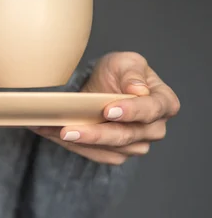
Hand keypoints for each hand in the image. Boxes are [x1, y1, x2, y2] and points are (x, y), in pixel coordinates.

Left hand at [31, 52, 179, 164]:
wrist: (102, 87)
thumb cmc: (119, 73)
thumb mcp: (125, 62)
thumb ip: (133, 73)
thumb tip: (138, 90)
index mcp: (164, 103)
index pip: (151, 110)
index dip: (131, 112)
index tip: (108, 110)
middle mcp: (154, 128)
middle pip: (127, 136)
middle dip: (96, 134)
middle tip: (68, 129)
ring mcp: (137, 144)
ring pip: (109, 150)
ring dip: (79, 142)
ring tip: (53, 131)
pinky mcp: (117, 153)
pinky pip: (96, 155)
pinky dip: (74, 146)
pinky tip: (54, 135)